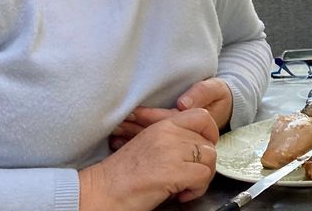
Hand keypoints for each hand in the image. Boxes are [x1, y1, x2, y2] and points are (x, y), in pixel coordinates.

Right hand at [79, 107, 217, 210]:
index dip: (210, 133)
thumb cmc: (122, 175)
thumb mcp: (149, 145)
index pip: (202, 116)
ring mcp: (171, 151)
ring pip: (210, 159)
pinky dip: (197, 189)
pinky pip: (203, 176)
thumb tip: (200, 146)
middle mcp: (168, 134)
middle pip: (208, 143)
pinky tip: (181, 194)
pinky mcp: (173, 170)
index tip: (203, 152)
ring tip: (184, 187)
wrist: (101, 191)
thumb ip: (173, 140)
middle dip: (204, 164)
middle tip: (189, 178)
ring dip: (202, 177)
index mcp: (163, 126)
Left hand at [110, 78, 234, 149]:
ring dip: (132, 137)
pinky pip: (151, 142)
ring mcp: (176, 139)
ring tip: (113, 135)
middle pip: (156, 133)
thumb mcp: (215, 90)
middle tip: (115, 126)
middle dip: (135, 130)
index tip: (130, 112)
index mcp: (191, 124)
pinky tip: (118, 142)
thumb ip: (201, 93)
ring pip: (151, 139)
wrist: (223, 107)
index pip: (168, 120)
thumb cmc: (218, 97)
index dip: (149, 116)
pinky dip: (134, 142)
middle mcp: (181, 135)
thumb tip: (183, 104)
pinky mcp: (172, 140)